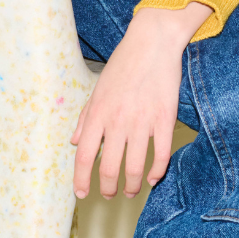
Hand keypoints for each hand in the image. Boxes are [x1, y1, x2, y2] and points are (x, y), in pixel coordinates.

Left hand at [72, 1, 212, 199]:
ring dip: (130, 187)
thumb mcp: (97, 88)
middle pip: (108, 168)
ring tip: (129, 191)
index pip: (83, 156)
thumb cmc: (123, 64)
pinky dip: (156, 173)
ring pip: (134, 168)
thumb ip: (85, 118)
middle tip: (110, 195)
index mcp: (98, 113)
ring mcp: (142, 122)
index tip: (82, 194)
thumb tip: (74, 142)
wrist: (152, 42)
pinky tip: (151, 178)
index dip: (81, 180)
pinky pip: (160, 156)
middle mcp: (117, 121)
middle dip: (107, 189)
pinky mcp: (164, 120)